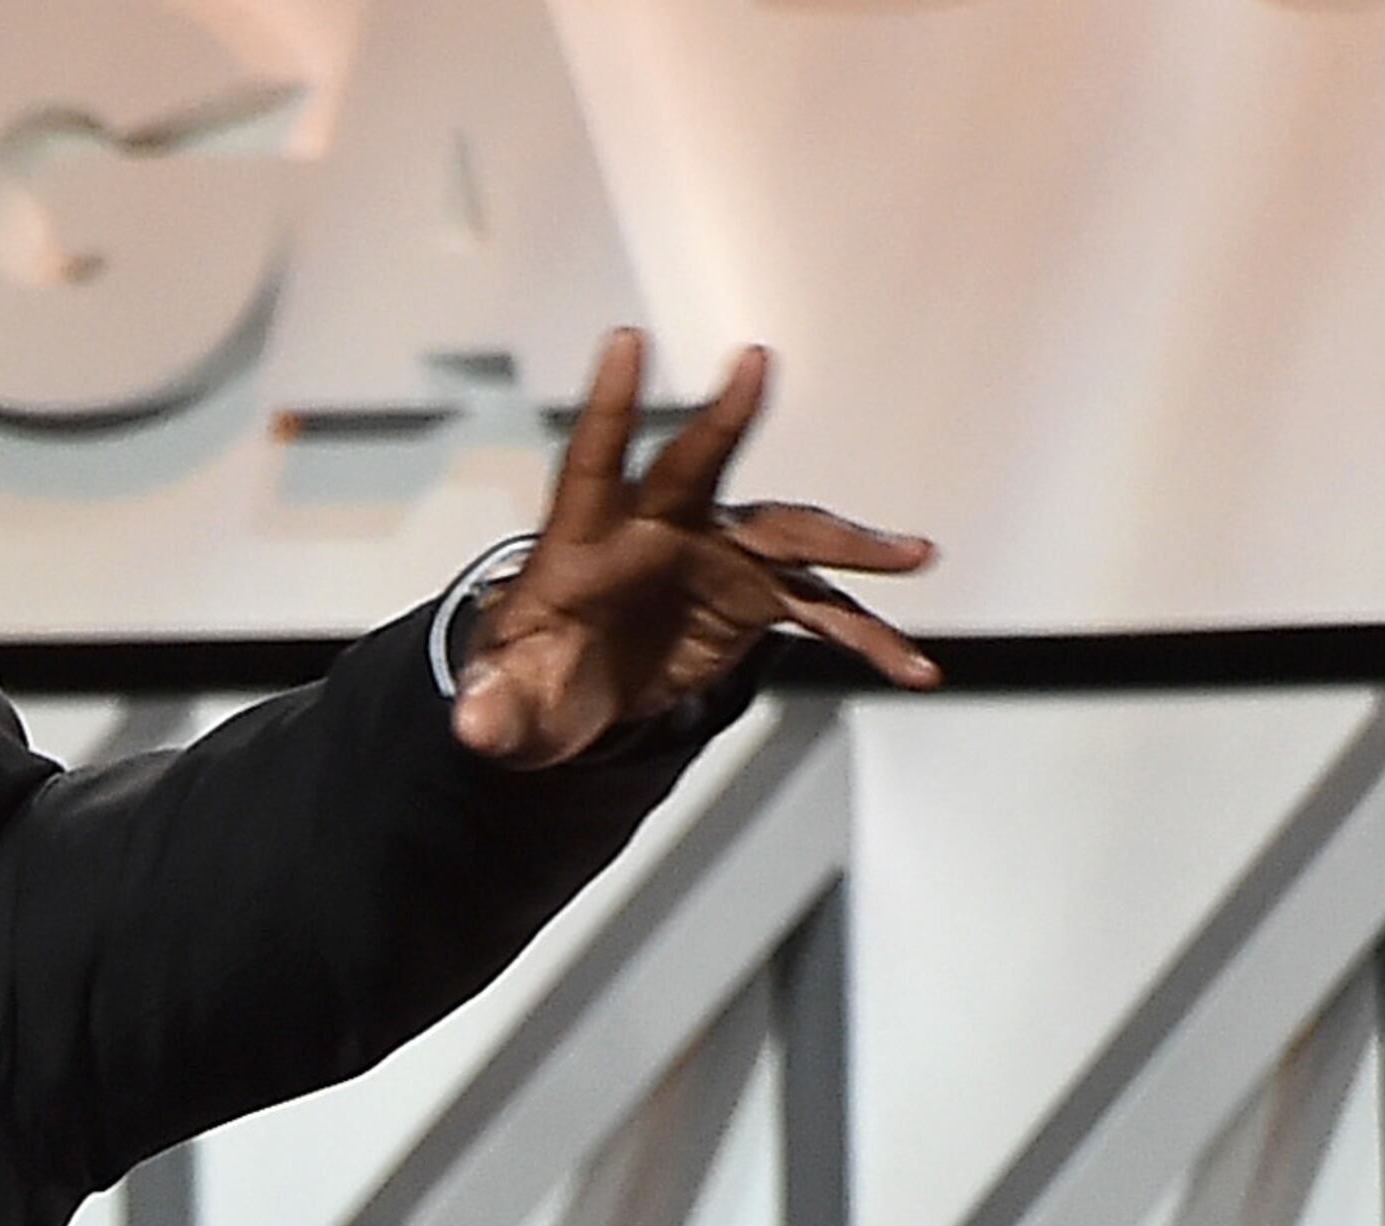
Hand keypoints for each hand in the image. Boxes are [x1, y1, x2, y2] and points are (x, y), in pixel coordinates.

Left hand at [453, 330, 937, 768]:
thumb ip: (493, 708)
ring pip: (789, 536)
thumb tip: (470, 726)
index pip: (590, 461)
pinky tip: (914, 668)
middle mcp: (660, 525)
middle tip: (753, 364)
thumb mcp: (505, 705)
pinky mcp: (755, 596)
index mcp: (583, 538)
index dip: (609, 404)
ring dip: (849, 545)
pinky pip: (823, 613)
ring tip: (914, 555)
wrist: (576, 692)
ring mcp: (717, 554)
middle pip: (694, 466)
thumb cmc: (531, 682)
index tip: (625, 340)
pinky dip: (867, 640)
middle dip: (722, 419)